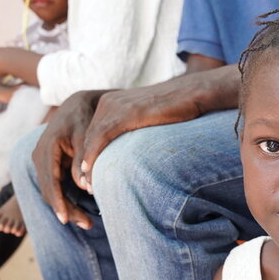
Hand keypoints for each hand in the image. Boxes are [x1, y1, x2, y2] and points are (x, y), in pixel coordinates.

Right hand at [31, 90, 106, 228]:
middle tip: (86, 225)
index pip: (50, 181)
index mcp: (47, 148)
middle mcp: (39, 156)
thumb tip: (84, 186)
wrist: (77, 105)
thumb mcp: (87, 135)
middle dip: (65, 210)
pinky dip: (65, 201)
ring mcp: (42, 161)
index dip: (57, 202)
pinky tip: (80, 213)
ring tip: (87, 223)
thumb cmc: (84, 118)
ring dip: (66, 208)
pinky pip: (54, 187)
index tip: (66, 219)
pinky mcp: (49, 166)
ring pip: (50, 192)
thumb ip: (85, 159)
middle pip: (48, 191)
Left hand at [79, 81, 206, 189]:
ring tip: (88, 185)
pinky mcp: (126, 112)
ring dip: (87, 163)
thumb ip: (136, 130)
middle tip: (86, 186)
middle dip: (85, 163)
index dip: (90, 156)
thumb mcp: (149, 119)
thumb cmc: (177, 108)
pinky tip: (88, 169)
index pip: (94, 133)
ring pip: (92, 138)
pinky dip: (92, 154)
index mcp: (112, 103)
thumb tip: (134, 152)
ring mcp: (116, 106)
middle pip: (89, 137)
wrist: (193, 92)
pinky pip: (102, 136)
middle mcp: (109, 102)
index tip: (90, 178)